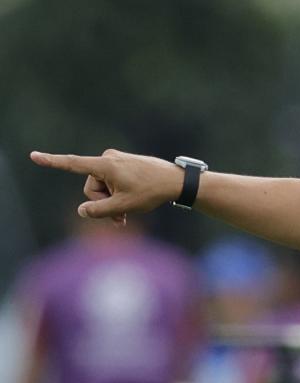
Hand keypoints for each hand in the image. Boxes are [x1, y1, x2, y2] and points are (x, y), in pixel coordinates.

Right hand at [30, 149, 183, 221]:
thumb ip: (100, 211)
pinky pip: (111, 183)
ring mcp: (115, 160)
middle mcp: (108, 159)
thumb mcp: (124, 206)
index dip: (52, 162)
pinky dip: (117, 195)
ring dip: (112, 201)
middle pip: (91, 188)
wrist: (175, 181)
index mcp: (105, 165)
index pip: (73, 164)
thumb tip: (81, 211)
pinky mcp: (122, 164)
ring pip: (102, 188)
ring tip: (129, 212)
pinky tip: (130, 203)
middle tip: (121, 218)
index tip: (34, 156)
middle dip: (103, 203)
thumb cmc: (151, 192)